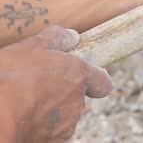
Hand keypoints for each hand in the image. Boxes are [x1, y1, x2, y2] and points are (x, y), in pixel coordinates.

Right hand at [0, 26, 111, 141]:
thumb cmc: (11, 77)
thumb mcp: (31, 47)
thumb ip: (56, 39)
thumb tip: (72, 37)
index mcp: (79, 75)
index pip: (103, 82)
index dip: (95, 80)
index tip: (81, 78)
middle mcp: (78, 101)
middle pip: (78, 97)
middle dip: (63, 92)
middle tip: (37, 86)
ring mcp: (67, 123)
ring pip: (64, 115)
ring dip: (51, 109)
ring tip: (26, 102)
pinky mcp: (54, 141)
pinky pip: (52, 131)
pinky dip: (41, 126)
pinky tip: (24, 117)